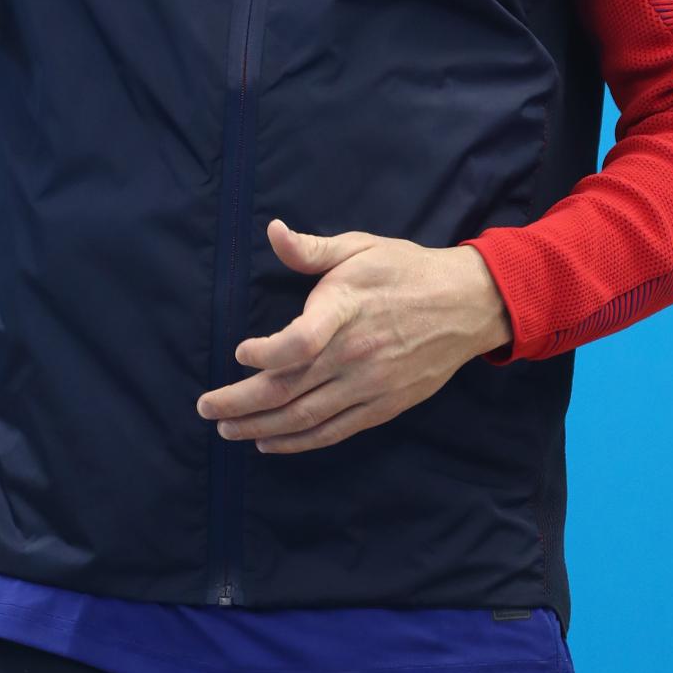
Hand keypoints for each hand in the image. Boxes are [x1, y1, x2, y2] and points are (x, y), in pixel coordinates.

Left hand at [195, 220, 511, 454]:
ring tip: (227, 428)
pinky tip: (269, 440)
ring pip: (305, 416)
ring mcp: (370, 386)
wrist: (466, 305)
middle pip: (290, 388)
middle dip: (241, 401)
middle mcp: (355, 354)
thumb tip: (272, 231)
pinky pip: (333, 431)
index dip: (265, 354)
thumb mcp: (359, 247)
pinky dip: (298, 441)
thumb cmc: (404, 270)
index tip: (239, 352)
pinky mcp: (382, 407)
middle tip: (206, 408)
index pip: (300, 343)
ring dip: (260, 426)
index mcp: (347, 309)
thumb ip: (312, 249)